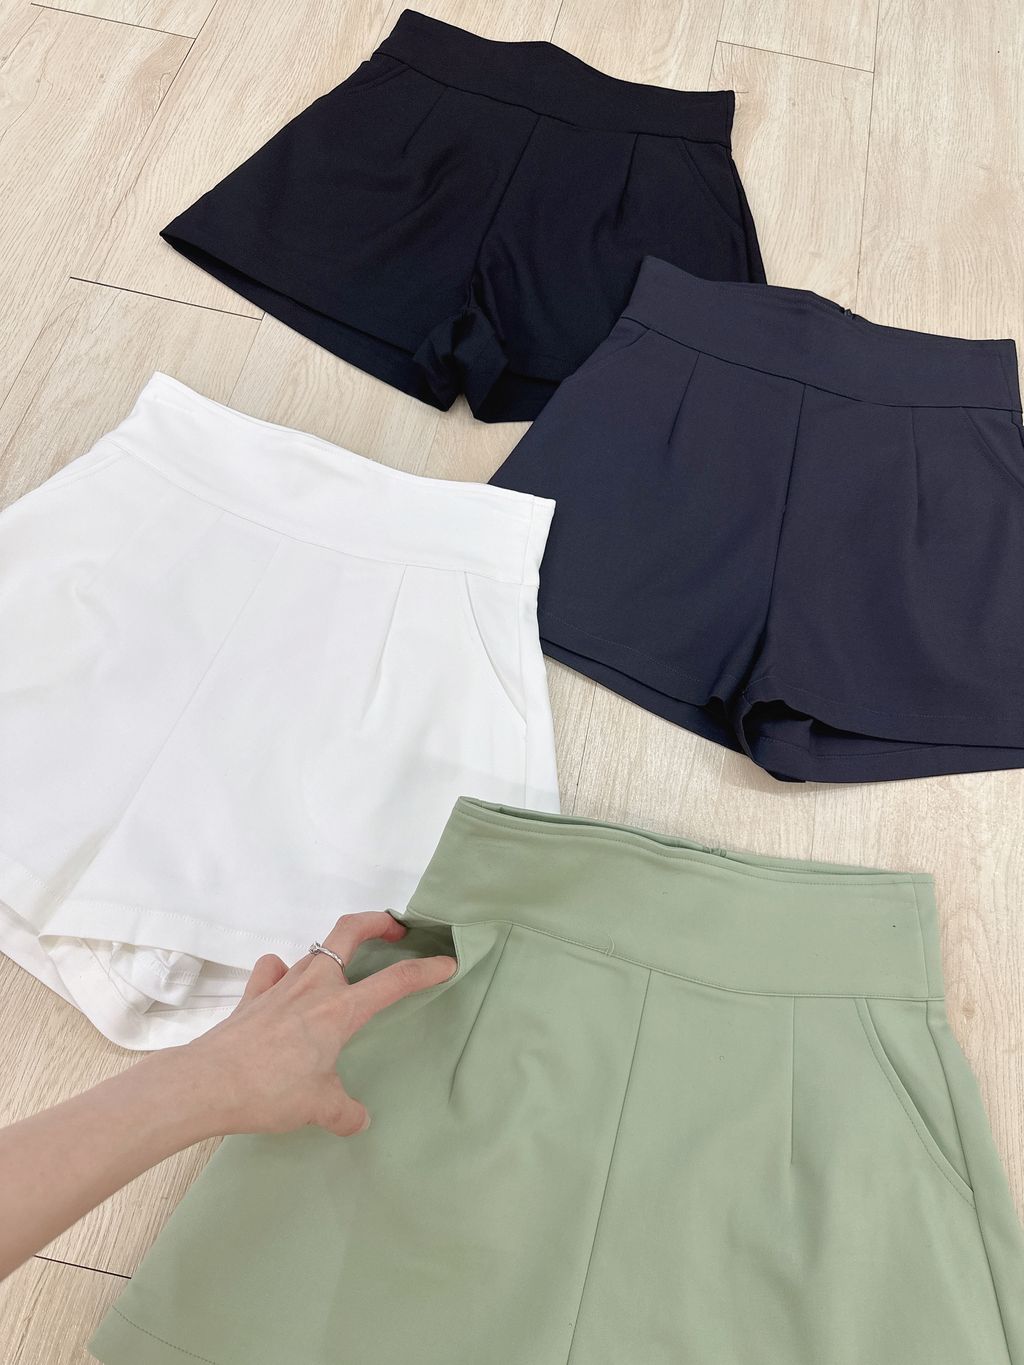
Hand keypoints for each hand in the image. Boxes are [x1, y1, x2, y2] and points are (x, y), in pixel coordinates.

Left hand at [169, 912, 455, 1138]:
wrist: (207, 1083)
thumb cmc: (270, 1090)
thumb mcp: (317, 1107)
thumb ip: (344, 1112)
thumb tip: (357, 1120)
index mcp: (340, 1009)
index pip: (394, 981)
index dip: (426, 970)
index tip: (447, 963)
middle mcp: (314, 986)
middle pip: (350, 931)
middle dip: (378, 921)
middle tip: (396, 929)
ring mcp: (280, 985)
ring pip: (314, 950)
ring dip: (334, 952)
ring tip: (344, 969)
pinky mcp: (252, 995)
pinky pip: (272, 970)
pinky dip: (282, 971)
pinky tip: (284, 984)